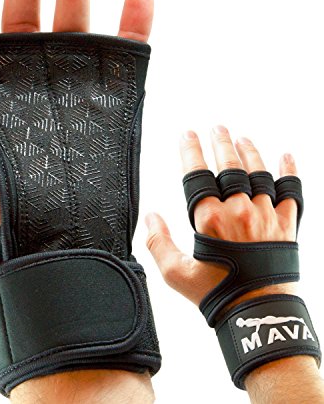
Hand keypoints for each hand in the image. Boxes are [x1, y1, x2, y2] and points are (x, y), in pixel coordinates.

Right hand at [145, 125, 298, 307]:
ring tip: (241, 138)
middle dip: (221, 144)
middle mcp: (240, 210)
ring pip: (258, 173)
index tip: (187, 134)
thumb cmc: (217, 294)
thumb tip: (151, 217)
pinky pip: (291, 192)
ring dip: (249, 153)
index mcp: (211, 218)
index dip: (190, 151)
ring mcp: (266, 215)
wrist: (259, 314)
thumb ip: (159, 243)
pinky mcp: (286, 225)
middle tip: (217, 128)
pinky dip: (289, 172)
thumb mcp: (176, 273)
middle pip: (229, 167)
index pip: (197, 175)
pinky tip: (287, 156)